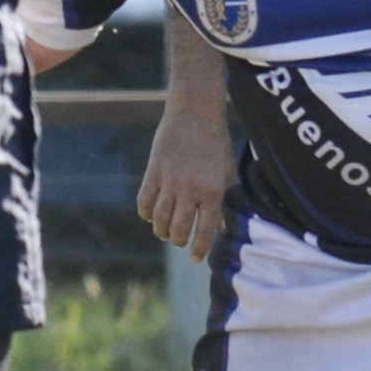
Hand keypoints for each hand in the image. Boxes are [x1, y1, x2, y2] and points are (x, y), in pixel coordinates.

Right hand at [137, 86, 235, 260]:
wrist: (195, 111)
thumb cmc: (216, 141)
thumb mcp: (226, 171)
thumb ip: (224, 198)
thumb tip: (222, 227)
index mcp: (213, 190)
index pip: (206, 230)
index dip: (200, 248)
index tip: (195, 258)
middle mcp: (191, 189)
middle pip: (179, 228)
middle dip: (178, 240)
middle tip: (179, 241)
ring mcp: (170, 180)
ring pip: (160, 219)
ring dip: (162, 230)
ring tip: (165, 232)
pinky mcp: (153, 171)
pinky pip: (145, 201)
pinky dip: (147, 213)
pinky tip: (151, 216)